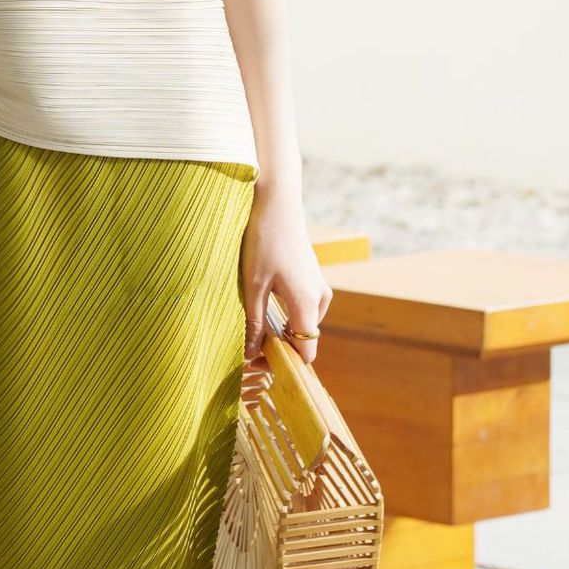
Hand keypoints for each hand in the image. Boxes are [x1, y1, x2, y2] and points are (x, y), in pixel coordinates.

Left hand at [237, 175, 330, 362]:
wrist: (277, 202)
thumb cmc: (263, 241)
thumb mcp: (252, 286)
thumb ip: (254, 323)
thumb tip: (251, 355)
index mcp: (306, 303)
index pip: (307, 350)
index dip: (286, 364)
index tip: (260, 366)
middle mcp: (318, 297)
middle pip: (306, 338)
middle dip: (281, 350)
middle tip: (250, 353)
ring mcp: (318, 285)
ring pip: (306, 323)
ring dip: (285, 333)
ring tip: (256, 334)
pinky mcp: (312, 276)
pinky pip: (306, 308)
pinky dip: (290, 317)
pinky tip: (269, 311)